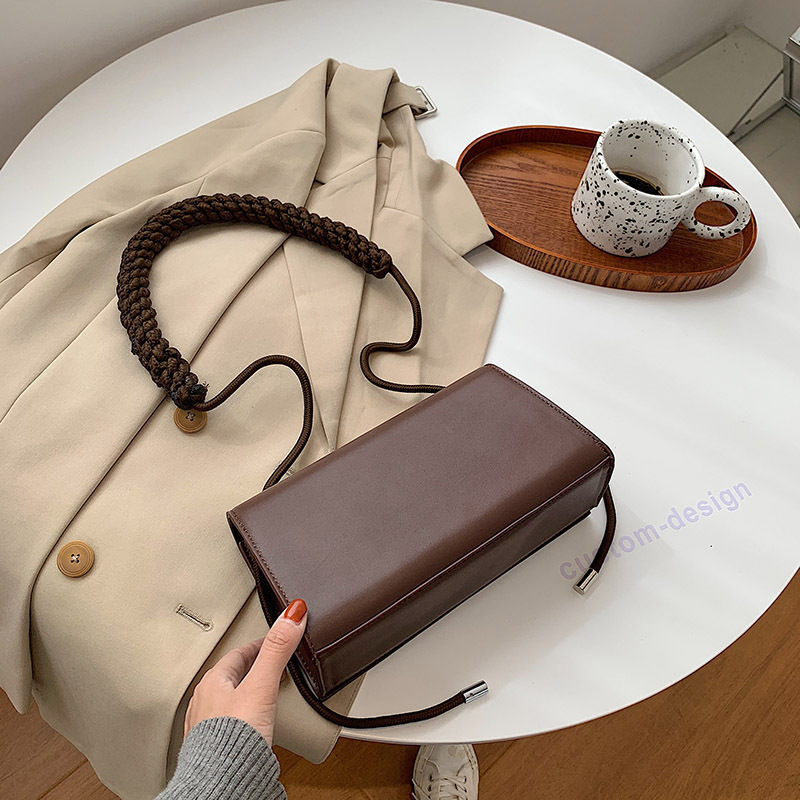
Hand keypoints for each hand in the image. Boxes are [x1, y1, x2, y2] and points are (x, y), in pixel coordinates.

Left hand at [183, 598, 306, 745]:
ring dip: (246, 693)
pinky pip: (226, 722)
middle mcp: (204, 702)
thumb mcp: (262, 686)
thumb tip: (293, 614)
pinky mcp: (211, 747)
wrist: (219, 786)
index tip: (274, 641)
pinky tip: (251, 725)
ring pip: (227, 699)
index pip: (239, 653)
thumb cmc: (233, 740)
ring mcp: (205, 725)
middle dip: (253, 669)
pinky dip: (241, 716)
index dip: (260, 646)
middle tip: (272, 666)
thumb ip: (278, 650)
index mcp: (213, 682)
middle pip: (232, 675)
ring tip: (264, 694)